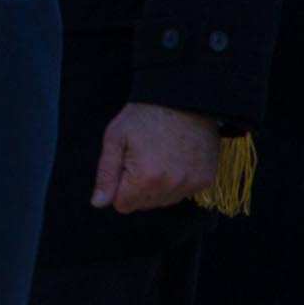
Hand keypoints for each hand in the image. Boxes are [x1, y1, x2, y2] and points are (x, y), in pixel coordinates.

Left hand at [92, 101, 220, 212]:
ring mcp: (192, 184)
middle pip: (144, 204)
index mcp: (146, 178)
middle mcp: (172, 186)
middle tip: (140, 157)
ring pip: (164, 201)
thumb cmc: (145, 115)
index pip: (123, 205)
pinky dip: (175, 182)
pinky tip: (173, 159)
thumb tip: (98, 203)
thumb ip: (106, 174)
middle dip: (136, 187)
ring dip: (156, 186)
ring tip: (157, 156)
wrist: (183, 99)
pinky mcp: (206, 180)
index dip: (118, 186)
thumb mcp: (115, 138)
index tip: (124, 164)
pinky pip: (183, 193)